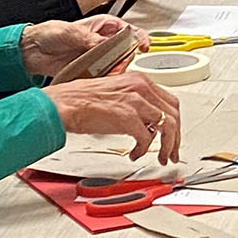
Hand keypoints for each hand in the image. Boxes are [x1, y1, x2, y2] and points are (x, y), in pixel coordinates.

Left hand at [20, 16, 147, 76]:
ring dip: (116, 70)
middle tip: (120, 63)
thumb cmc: (49, 33)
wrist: (30, 51)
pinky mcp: (90, 71)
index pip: (130, 30)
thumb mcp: (71, 32)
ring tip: (109, 72)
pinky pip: (104, 77)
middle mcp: (104, 42)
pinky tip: (101, 80)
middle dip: (126, 58)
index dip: (140, 37)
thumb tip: (105, 45)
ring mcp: (98, 57)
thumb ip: (90, 39)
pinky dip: (105, 80)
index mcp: (104, 26)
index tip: (143, 46)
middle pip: (126, 51)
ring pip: (117, 65)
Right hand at [44, 71, 181, 163]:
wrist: (61, 104)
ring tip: (160, 157)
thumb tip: (148, 124)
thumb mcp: (116, 96)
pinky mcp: (127, 116)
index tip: (173, 137)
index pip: (169, 102)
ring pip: (167, 125)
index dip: (175, 123)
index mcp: (140, 80)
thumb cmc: (80, 101)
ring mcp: (135, 100)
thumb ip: (136, 105)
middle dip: (175, 137)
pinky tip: (135, 154)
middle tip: (171, 152)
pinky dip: (144, 149)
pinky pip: (147, 137)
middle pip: (174, 113)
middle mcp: (141, 87)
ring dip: (166, 146)